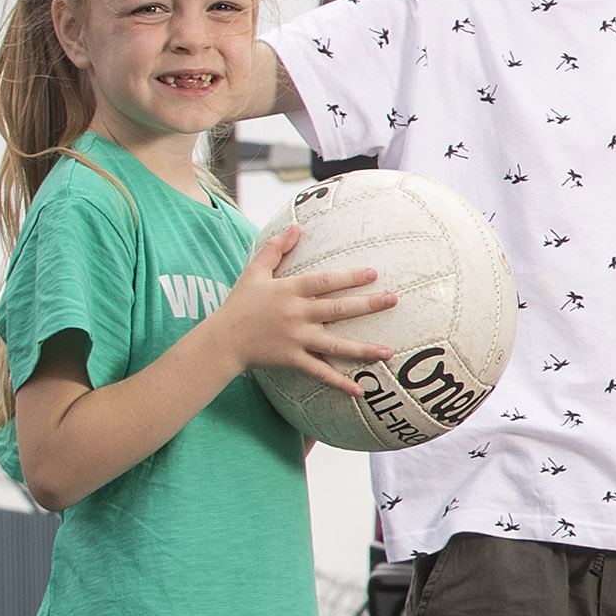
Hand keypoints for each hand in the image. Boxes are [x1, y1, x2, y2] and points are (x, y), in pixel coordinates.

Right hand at [212, 228, 394, 397]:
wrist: (221, 340)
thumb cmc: (240, 304)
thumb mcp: (254, 272)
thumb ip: (275, 249)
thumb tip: (295, 226)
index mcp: (288, 291)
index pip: (323, 281)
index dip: (348, 277)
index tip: (373, 273)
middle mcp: (295, 314)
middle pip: (336, 309)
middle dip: (367, 305)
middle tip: (394, 300)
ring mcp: (295, 338)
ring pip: (334, 344)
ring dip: (362, 349)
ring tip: (388, 351)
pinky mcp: (292, 359)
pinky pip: (319, 372)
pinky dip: (338, 382)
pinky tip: (360, 389)